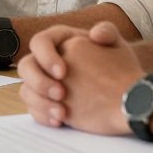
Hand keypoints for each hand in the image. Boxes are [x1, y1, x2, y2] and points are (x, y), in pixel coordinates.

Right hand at [20, 21, 140, 134]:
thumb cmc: (117, 66)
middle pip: (26, 67)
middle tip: (61, 94)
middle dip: (40, 82)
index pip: (40, 43)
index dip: (46, 57)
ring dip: (40, 102)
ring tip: (62, 114)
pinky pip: (34, 109)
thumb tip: (95, 34)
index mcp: (59, 41)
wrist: (126, 95)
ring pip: (27, 90)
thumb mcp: (115, 44)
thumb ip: (107, 31)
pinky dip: (43, 115)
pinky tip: (59, 121)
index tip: (62, 73)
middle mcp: (46, 61)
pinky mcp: (47, 103)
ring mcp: (45, 83)